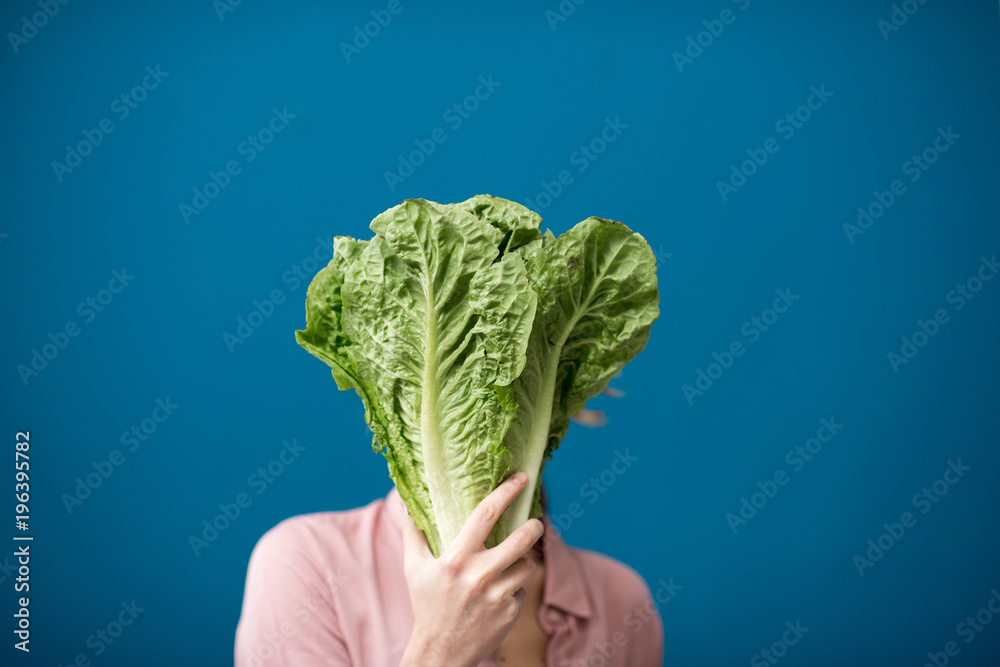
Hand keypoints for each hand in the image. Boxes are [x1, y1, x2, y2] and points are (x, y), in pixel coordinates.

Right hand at [399, 472, 544, 666]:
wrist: (441, 653)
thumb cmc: (426, 605)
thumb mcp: (413, 568)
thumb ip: (413, 533)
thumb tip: (406, 503)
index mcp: (456, 559)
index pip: (486, 515)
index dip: (506, 492)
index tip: (520, 479)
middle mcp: (479, 575)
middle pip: (521, 539)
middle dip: (534, 526)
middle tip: (536, 522)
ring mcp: (498, 595)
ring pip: (528, 564)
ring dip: (524, 560)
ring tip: (512, 562)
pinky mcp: (511, 612)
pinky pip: (522, 589)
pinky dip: (514, 587)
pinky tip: (498, 594)